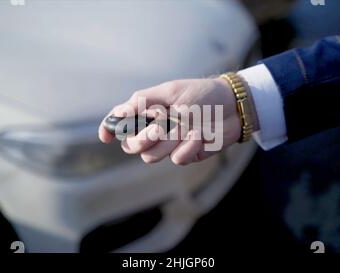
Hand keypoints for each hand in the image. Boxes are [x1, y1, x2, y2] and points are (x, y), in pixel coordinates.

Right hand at [98, 78, 241, 164]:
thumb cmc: (202, 93)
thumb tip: (119, 111)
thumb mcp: (171, 90)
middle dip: (142, 139)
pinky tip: (200, 135)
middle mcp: (155, 130)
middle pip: (132, 146)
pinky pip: (176, 159)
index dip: (109, 129)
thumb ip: (144, 100)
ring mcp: (170, 144)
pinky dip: (187, 147)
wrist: (233, 105)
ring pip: (151, 157)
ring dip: (167, 142)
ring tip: (186, 127)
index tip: (106, 136)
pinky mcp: (186, 154)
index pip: (120, 123)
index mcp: (148, 112)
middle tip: (160, 126)